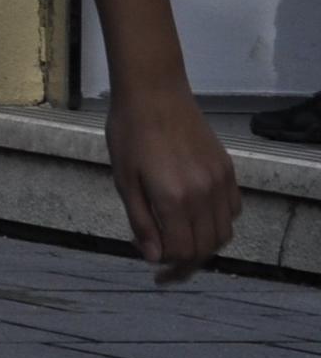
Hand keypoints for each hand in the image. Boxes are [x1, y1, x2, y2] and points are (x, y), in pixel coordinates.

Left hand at [106, 89, 241, 283]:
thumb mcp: (124, 179)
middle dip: (185, 262)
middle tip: (164, 263)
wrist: (154, 93)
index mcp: (173, 198)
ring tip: (180, 242)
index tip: (152, 265)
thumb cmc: (129, 133)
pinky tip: (196, 218)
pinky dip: (218, 223)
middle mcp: (203, 194)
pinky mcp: (228, 170)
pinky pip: (233, 210)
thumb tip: (153, 256)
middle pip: (205, 247)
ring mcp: (220, 182)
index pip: (181, 251)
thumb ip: (140, 221)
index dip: (167, 265)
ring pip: (223, 233)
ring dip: (203, 245)